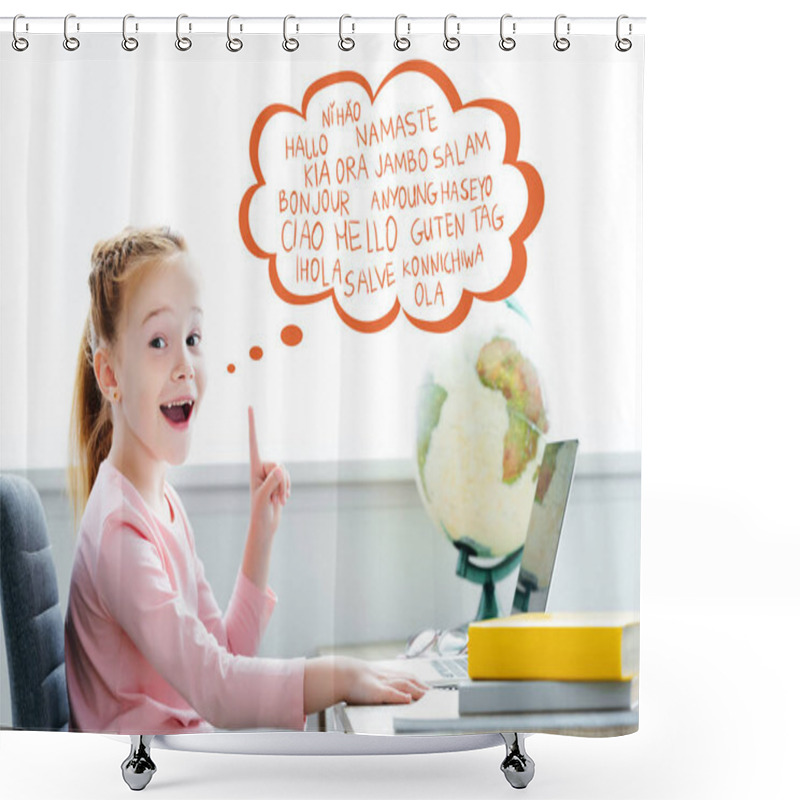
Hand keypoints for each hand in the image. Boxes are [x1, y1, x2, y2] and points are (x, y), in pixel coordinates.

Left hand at [248, 405, 290, 542]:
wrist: (264, 526)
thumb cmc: (259, 513)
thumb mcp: (264, 498)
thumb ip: (272, 482)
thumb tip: (281, 468)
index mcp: (254, 468)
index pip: (254, 443)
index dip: (253, 425)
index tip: (250, 407)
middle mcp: (262, 469)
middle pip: (278, 464)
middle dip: (280, 482)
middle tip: (275, 498)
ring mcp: (271, 476)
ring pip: (285, 472)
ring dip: (284, 488)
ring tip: (278, 501)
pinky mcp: (279, 483)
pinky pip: (289, 479)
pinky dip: (288, 489)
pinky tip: (281, 500)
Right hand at [342, 659, 427, 705]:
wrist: (338, 674)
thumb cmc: (352, 680)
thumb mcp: (369, 682)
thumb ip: (379, 686)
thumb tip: (390, 693)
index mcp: (385, 675)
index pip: (406, 677)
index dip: (418, 681)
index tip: (428, 687)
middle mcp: (386, 677)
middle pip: (408, 679)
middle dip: (422, 686)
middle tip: (433, 694)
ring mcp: (381, 683)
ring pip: (403, 685)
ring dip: (416, 690)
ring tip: (426, 696)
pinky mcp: (375, 691)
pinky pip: (389, 693)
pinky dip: (399, 695)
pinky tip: (408, 699)